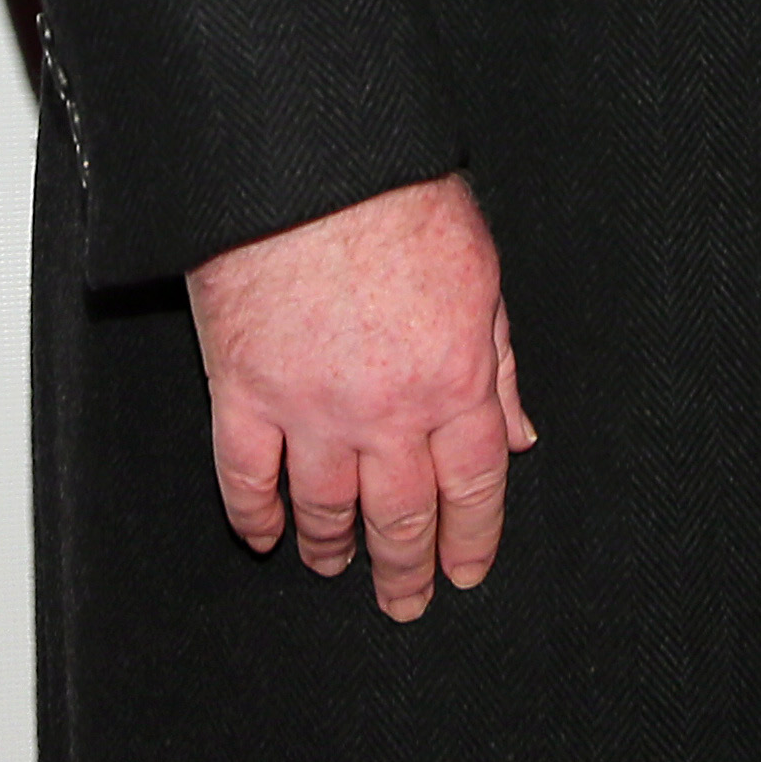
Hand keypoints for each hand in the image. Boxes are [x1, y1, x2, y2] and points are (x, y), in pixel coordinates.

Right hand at [184, 171, 536, 620]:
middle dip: (407, 568)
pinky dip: (254, 514)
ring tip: (334, 566)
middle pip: (403, 515)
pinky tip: (264, 534)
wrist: (306, 160)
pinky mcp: (243, 389)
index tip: (465, 570)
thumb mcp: (479, 273)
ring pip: (325, 508)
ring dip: (332, 548)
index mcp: (455, 378)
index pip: (475, 484)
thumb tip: (516, 434)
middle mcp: (388, 409)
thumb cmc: (394, 194)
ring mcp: (311, 406)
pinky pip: (246, 476)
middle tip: (405, 602)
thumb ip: (497, 361)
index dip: (473, 537)